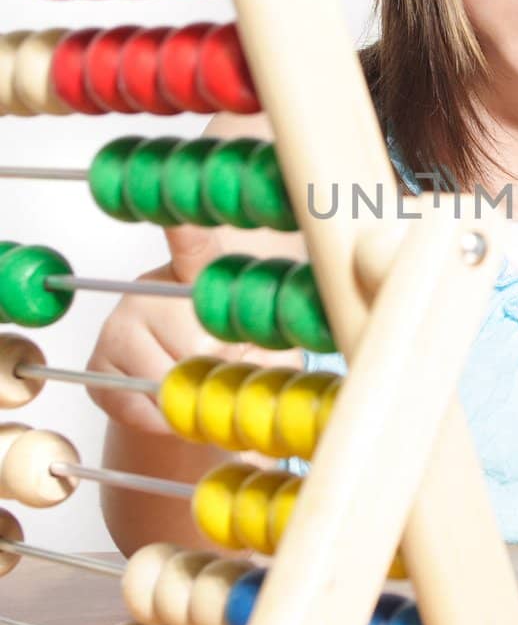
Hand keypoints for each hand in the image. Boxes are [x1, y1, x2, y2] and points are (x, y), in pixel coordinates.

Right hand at [86, 222, 305, 436]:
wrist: (193, 401)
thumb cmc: (240, 363)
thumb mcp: (271, 350)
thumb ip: (278, 344)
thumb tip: (310, 333)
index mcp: (200, 275)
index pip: (192, 246)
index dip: (187, 229)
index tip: (180, 204)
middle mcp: (152, 289)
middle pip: (192, 342)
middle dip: (216, 371)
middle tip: (222, 369)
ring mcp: (121, 320)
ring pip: (165, 376)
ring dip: (188, 397)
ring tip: (196, 383)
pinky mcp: (99, 358)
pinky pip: (137, 402)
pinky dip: (160, 419)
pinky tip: (167, 402)